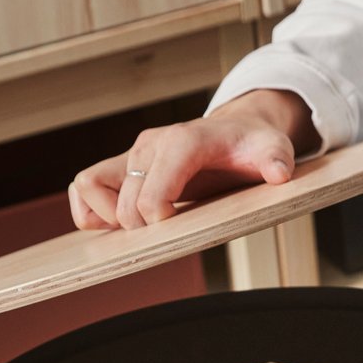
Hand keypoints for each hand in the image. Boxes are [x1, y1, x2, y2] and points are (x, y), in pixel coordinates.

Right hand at [68, 89, 320, 231]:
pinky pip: (84, 186)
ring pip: (89, 185)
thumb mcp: (273, 150)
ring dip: (104, 216)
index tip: (174, 226)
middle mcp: (150, 145)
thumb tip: (278, 173)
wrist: (237, 131)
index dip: (156, 219)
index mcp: (182, 142)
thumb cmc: (251, 146)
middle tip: (167, 232)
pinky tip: (116, 224)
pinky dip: (90, 210)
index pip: (149, 192)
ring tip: (135, 229)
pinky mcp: (122, 164)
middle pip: (122, 202)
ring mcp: (133, 154)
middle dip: (139, 228)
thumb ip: (276, 161)